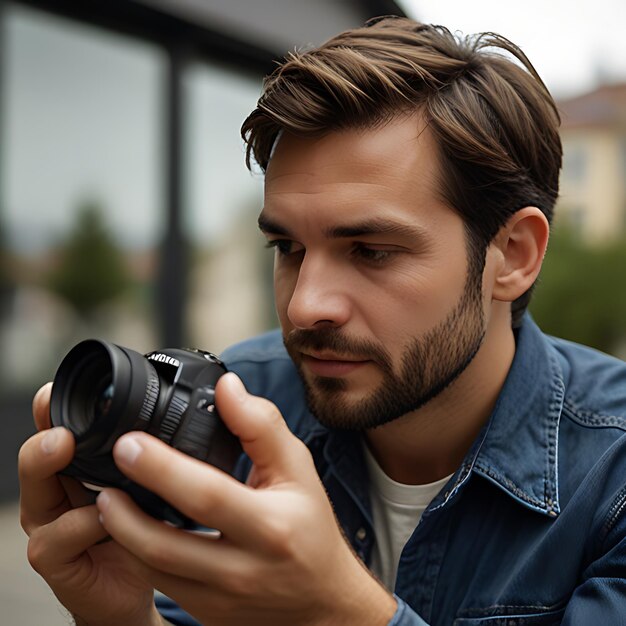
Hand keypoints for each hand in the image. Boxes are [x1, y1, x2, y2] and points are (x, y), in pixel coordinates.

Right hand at [18, 384, 162, 625]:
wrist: (148, 581)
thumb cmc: (151, 524)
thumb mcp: (157, 480)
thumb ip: (163, 449)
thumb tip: (207, 404)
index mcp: (86, 463)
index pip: (65, 425)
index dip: (60, 404)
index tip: (66, 384)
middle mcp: (63, 487)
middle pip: (41, 450)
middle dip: (47, 425)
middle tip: (63, 414)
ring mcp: (54, 521)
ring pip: (38, 487)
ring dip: (48, 463)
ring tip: (64, 445)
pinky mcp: (56, 556)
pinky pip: (60, 535)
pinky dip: (82, 522)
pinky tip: (105, 516)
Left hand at [97, 373, 396, 625]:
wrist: (321, 598)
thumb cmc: (309, 526)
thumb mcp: (298, 468)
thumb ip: (261, 425)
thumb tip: (226, 386)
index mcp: (270, 526)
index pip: (207, 496)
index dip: (162, 469)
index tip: (129, 443)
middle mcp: (243, 569)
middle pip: (166, 544)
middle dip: (124, 510)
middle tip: (105, 475)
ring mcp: (221, 598)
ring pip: (154, 570)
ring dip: (122, 534)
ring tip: (106, 498)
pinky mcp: (207, 612)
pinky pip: (161, 584)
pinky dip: (138, 553)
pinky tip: (130, 526)